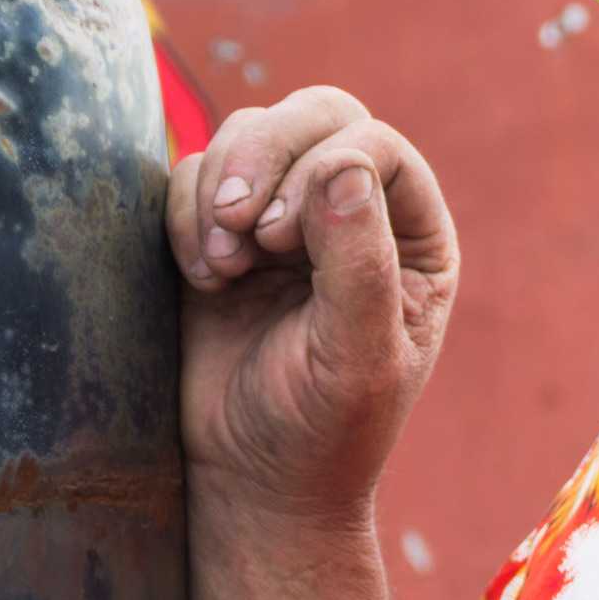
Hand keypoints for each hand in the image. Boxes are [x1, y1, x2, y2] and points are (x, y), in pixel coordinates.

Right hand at [164, 87, 458, 521]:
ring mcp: (285, 217)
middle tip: (237, 220)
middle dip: (266, 152)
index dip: (324, 171)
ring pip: (251, 133)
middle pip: (316, 116)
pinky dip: (186, 212)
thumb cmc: (324, 431)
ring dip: (222, 185)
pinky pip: (196, 175)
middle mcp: (355, 212)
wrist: (252, 483)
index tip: (281, 241)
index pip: (375, 148)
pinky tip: (203, 279)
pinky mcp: (221, 233)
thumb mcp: (358, 358)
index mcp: (413, 237)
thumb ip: (359, 265)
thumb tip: (344, 166)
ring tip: (219, 267)